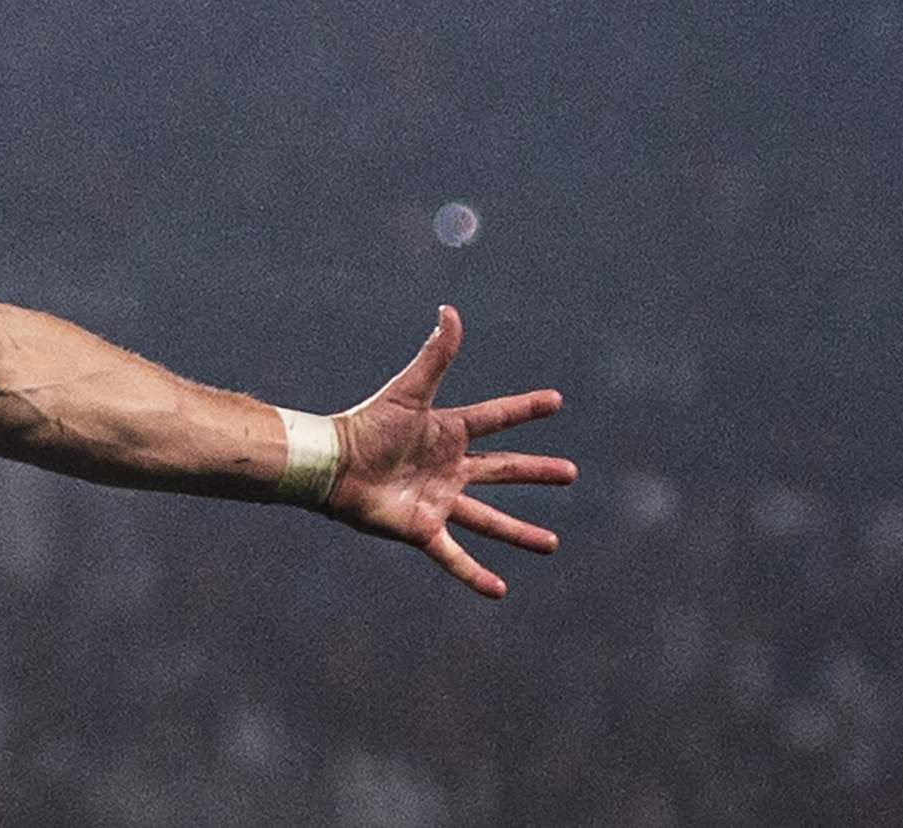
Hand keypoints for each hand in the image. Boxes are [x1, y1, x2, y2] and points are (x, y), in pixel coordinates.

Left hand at [325, 306, 573, 597]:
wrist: (333, 464)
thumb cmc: (367, 425)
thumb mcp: (408, 391)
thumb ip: (434, 356)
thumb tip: (450, 311)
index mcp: (447, 432)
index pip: (495, 418)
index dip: (523, 409)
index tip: (555, 400)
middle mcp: (448, 468)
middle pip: (501, 470)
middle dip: (535, 472)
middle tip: (569, 473)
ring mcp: (438, 500)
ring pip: (488, 520)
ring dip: (519, 533)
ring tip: (551, 545)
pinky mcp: (423, 529)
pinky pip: (454, 555)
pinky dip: (475, 574)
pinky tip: (499, 590)